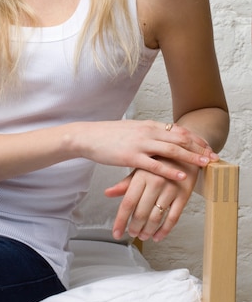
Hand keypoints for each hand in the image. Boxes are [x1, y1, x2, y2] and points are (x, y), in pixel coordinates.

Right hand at [80, 120, 217, 182]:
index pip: (177, 130)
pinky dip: (170, 170)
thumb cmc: (108, 136)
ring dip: (191, 157)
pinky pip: (155, 164)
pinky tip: (182, 176)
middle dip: (198, 147)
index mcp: (147, 125)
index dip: (194, 138)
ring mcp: (140, 144)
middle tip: (213, 156)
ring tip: (205, 164)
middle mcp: (147, 132)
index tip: (207, 146)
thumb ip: (146, 133)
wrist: (88, 136)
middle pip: (179, 138)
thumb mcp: (131, 130)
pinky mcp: (131, 156)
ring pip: (171, 150)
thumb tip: (160, 136)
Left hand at [105, 159, 198, 241]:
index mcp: (142, 176)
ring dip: (148, 230)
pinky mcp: (184, 195)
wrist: (184, 149)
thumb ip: (125, 183)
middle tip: (131, 234)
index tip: (116, 233)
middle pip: (141, 212)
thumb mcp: (140, 168)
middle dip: (134, 227)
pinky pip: (173, 218)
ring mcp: (170, 189)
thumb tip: (107, 193)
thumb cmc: (159, 160)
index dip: (121, 220)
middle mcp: (156, 182)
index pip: (128, 203)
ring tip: (142, 236)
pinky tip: (158, 236)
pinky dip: (164, 230)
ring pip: (156, 217)